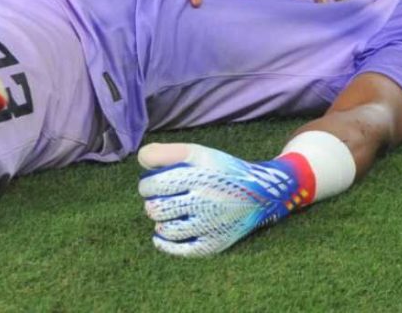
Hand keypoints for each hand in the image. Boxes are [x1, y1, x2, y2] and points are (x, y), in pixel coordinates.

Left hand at [137, 142, 305, 256]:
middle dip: (151, 203)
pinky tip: (159, 236)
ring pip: (167, 230)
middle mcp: (205, 203)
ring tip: (164, 212)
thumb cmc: (222, 170)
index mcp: (199, 177)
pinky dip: (165, 244)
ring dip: (158, 221)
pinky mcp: (214, 244)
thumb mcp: (198, 152)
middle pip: (157, 209)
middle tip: (157, 198)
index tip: (151, 182)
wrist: (260, 194)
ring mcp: (210, 226)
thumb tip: (141, 160)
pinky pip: (182, 250)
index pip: (155, 185)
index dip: (146, 184)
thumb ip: (166, 153)